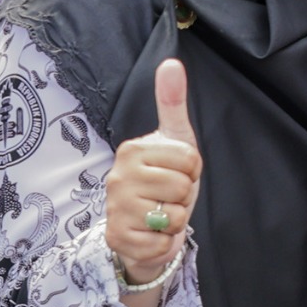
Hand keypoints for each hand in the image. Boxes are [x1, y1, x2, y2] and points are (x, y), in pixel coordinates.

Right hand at [106, 59, 202, 280]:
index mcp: (132, 149)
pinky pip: (163, 243)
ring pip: (174, 216)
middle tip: (168, 196)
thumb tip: (171, 62)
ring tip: (160, 214)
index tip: (176, 172)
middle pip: (182, 187)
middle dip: (184, 196)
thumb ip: (172, 102)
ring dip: (175, 220)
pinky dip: (166, 244)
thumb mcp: (175, 141)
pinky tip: (152, 234)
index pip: (190, 159)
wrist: (144, 228)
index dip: (192, 170)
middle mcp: (117, 176)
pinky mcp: (117, 238)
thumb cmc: (163, 181)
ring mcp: (115, 208)